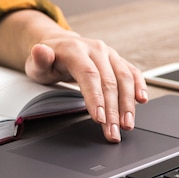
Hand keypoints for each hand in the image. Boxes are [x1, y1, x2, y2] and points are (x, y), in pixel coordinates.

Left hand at [24, 34, 147, 141]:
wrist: (60, 45)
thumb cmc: (48, 59)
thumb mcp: (36, 62)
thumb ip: (39, 59)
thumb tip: (40, 50)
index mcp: (75, 49)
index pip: (89, 75)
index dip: (96, 97)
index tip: (99, 118)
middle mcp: (96, 49)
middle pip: (109, 81)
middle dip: (113, 110)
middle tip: (112, 133)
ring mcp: (109, 54)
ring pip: (124, 79)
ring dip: (127, 104)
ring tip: (126, 126)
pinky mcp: (117, 60)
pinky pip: (132, 72)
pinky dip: (139, 86)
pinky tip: (142, 100)